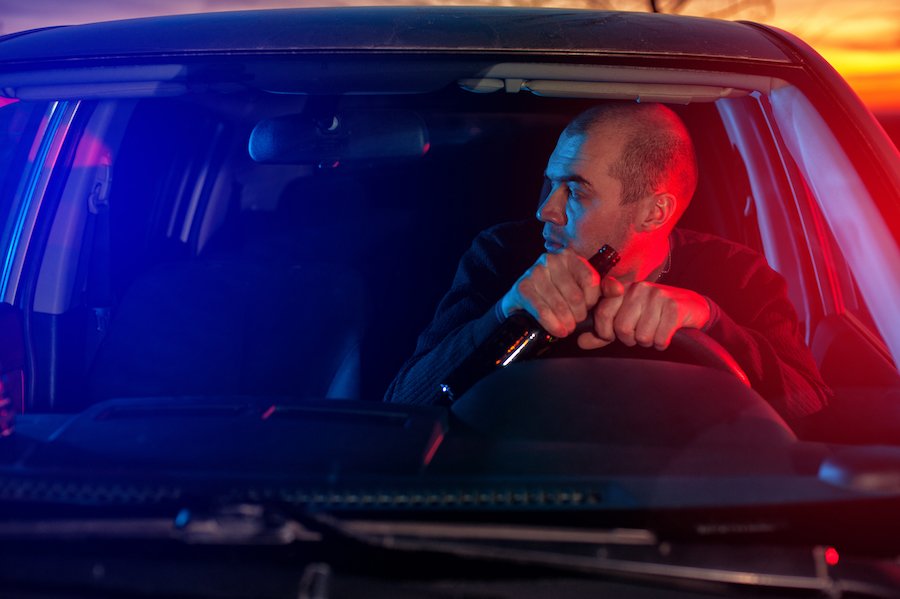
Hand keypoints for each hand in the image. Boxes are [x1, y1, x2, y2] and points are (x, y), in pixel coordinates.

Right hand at [500, 249, 600, 337]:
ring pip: (560, 306)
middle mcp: (552, 260)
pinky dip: (553, 325)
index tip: (586, 308)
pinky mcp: (523, 287)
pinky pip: (543, 311)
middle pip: (576, 297)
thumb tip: (618, 289)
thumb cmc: (557, 295)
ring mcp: (535, 272)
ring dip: (566, 323)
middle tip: (575, 322)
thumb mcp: (581, 289)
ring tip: (567, 327)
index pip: (590, 281)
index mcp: (569, 257)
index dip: (591, 302)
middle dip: (578, 315)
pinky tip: (557, 330)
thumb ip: (603, 290)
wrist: (524, 301)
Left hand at [578, 276, 710, 350]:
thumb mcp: (626, 320)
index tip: (612, 335)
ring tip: (655, 331)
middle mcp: (638, 289)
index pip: (602, 312)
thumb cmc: (654, 315)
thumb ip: (602, 332)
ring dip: (648, 341)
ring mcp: (657, 296)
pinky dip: (662, 343)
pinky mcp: (673, 307)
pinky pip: (659, 338)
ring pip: (641, 335)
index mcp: (623, 290)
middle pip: (622, 328)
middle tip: (639, 334)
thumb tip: (580, 342)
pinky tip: (667, 334)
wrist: (692, 307)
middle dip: (630, 339)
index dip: (605, 331)